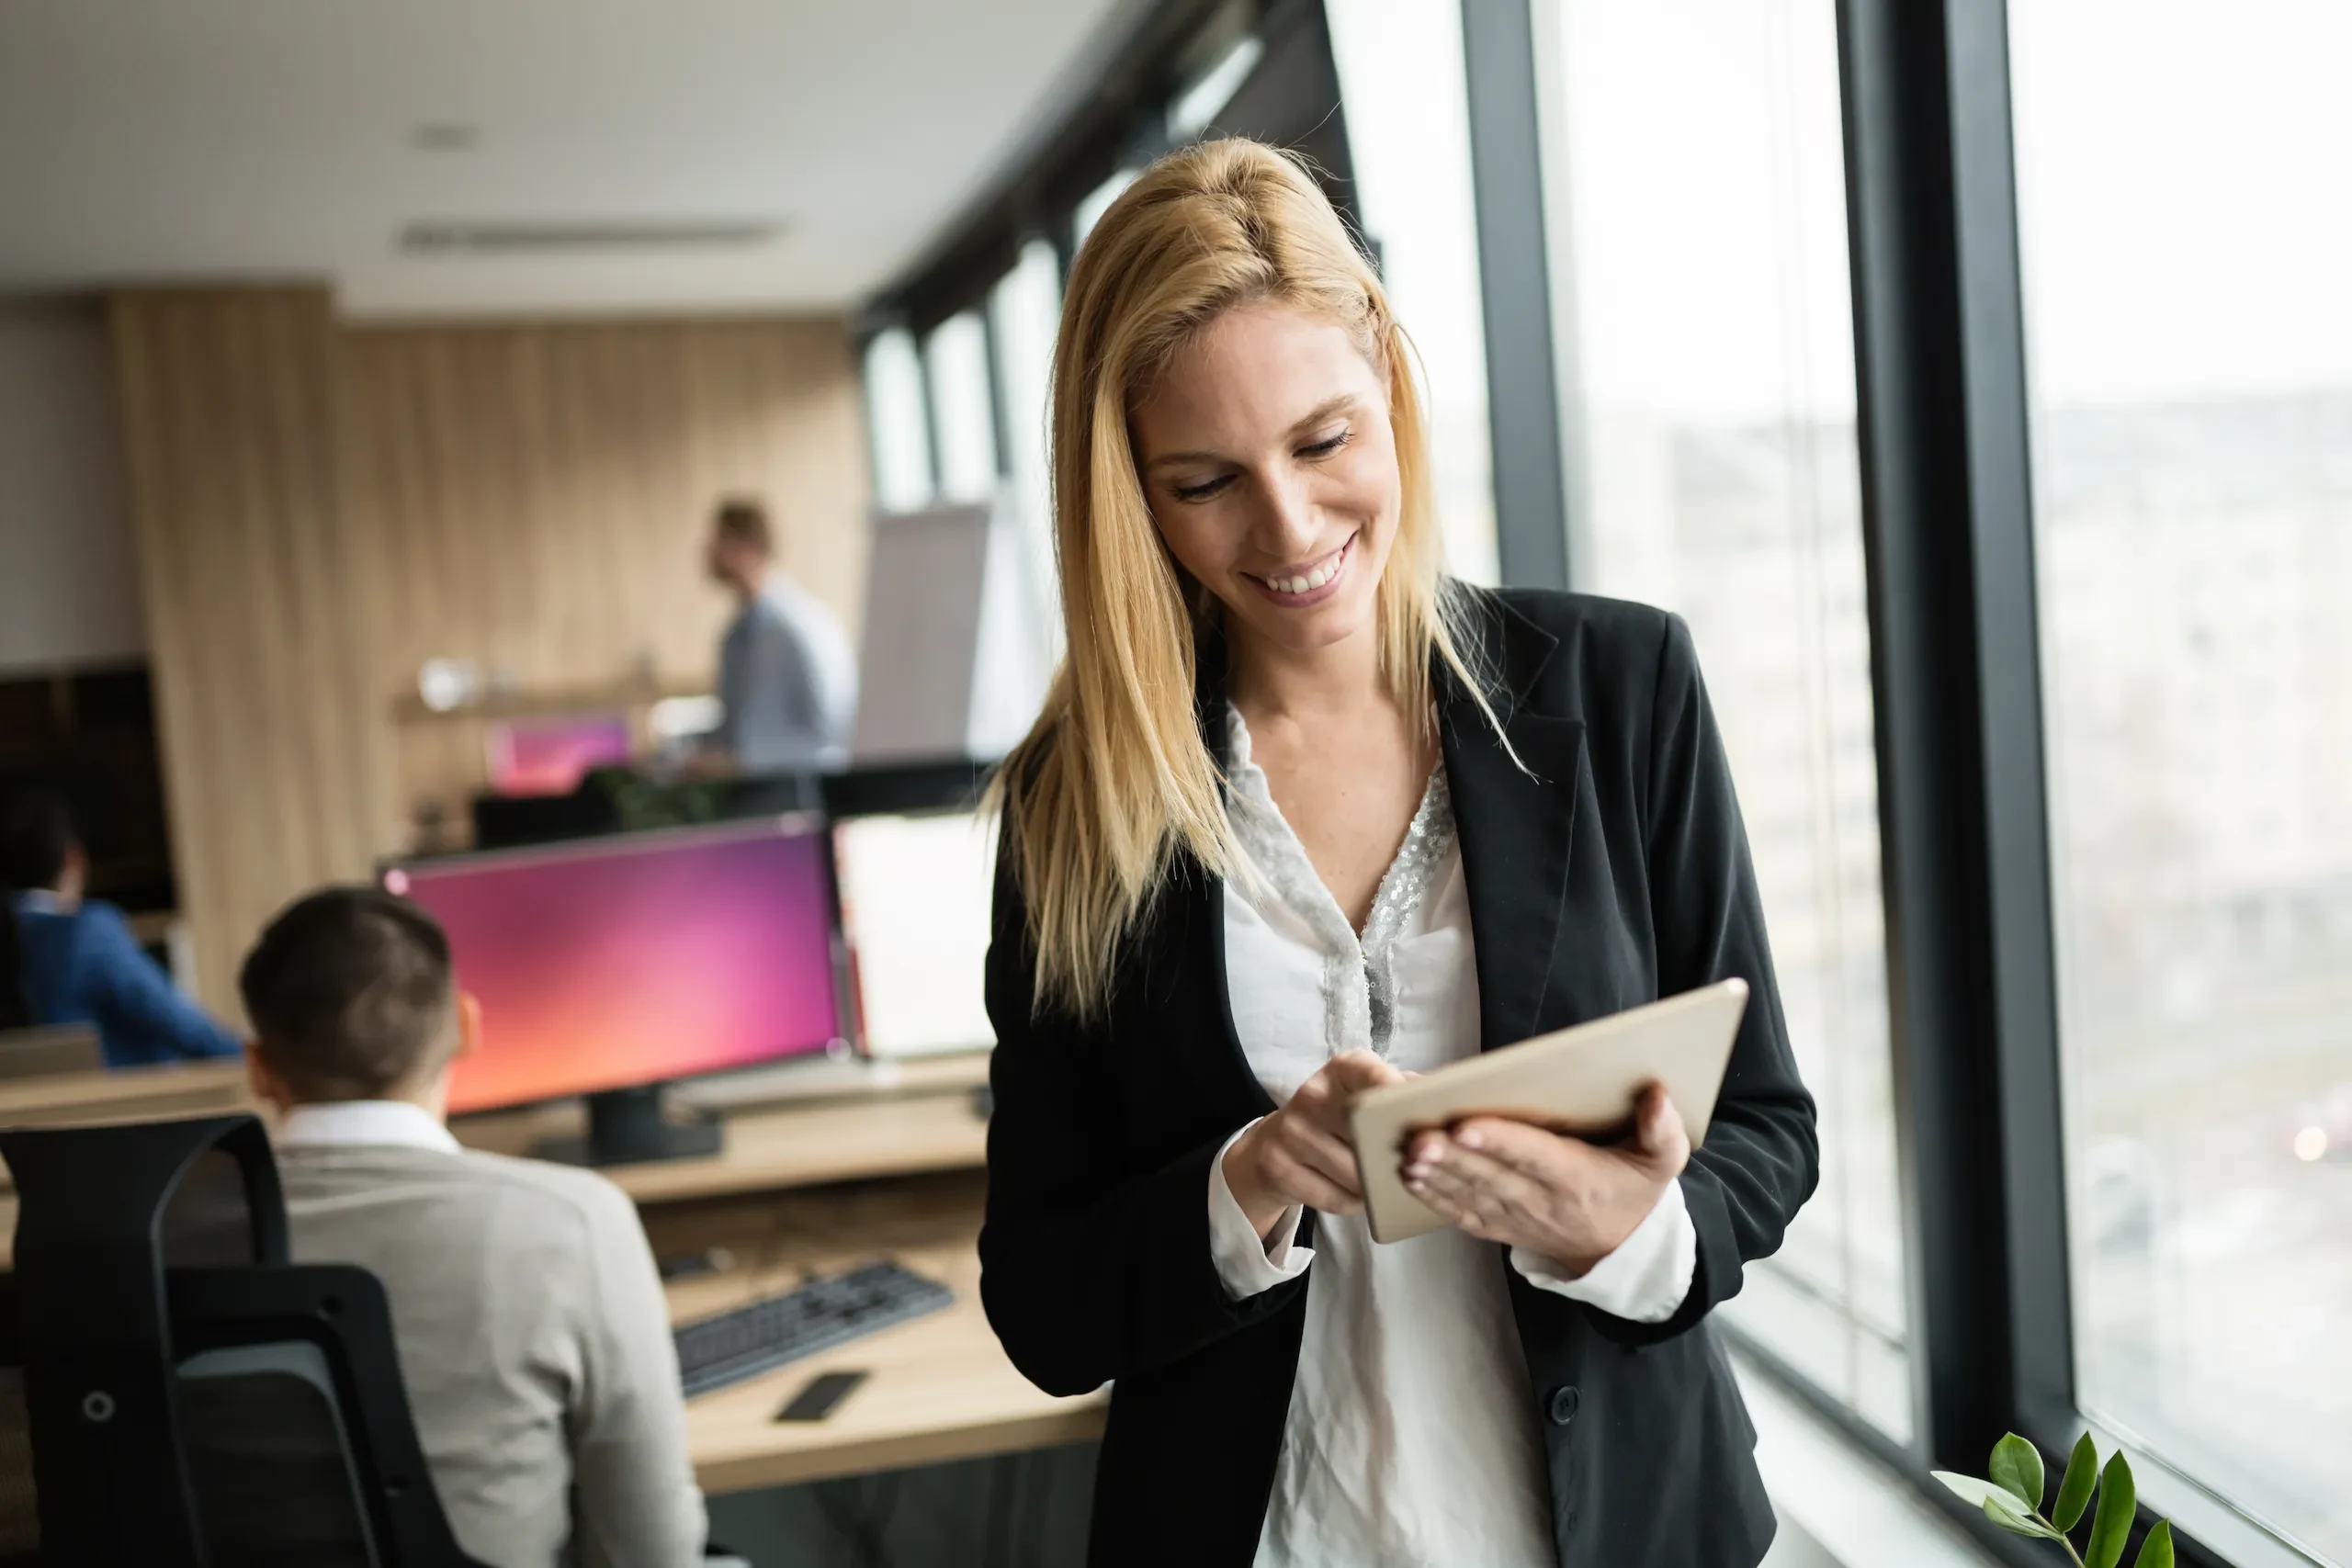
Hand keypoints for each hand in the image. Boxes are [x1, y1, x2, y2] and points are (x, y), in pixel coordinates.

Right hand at [1222, 1051, 1406, 1239]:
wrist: (1276, 1145)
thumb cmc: (1340, 1119)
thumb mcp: (1369, 1095)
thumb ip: (1407, 1093)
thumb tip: (1451, 1106)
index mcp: (1343, 1069)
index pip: (1372, 1075)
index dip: (1396, 1092)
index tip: (1415, 1112)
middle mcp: (1313, 1093)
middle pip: (1368, 1134)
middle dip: (1394, 1155)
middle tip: (1413, 1166)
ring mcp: (1291, 1131)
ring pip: (1355, 1173)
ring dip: (1376, 1186)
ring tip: (1382, 1181)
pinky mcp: (1278, 1167)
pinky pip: (1336, 1198)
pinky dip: (1355, 1203)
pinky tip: (1357, 1194)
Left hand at [1402, 1083, 1690, 1274]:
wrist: (1621, 1248)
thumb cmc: (1634, 1191)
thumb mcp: (1663, 1162)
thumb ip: (1663, 1130)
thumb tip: (1657, 1096)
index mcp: (1579, 1179)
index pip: (1535, 1157)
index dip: (1501, 1142)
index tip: (1466, 1125)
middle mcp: (1543, 1201)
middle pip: (1492, 1177)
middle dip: (1453, 1157)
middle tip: (1418, 1137)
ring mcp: (1517, 1218)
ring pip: (1470, 1195)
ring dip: (1436, 1176)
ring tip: (1407, 1154)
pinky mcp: (1499, 1226)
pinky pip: (1462, 1214)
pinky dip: (1434, 1197)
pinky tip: (1409, 1177)